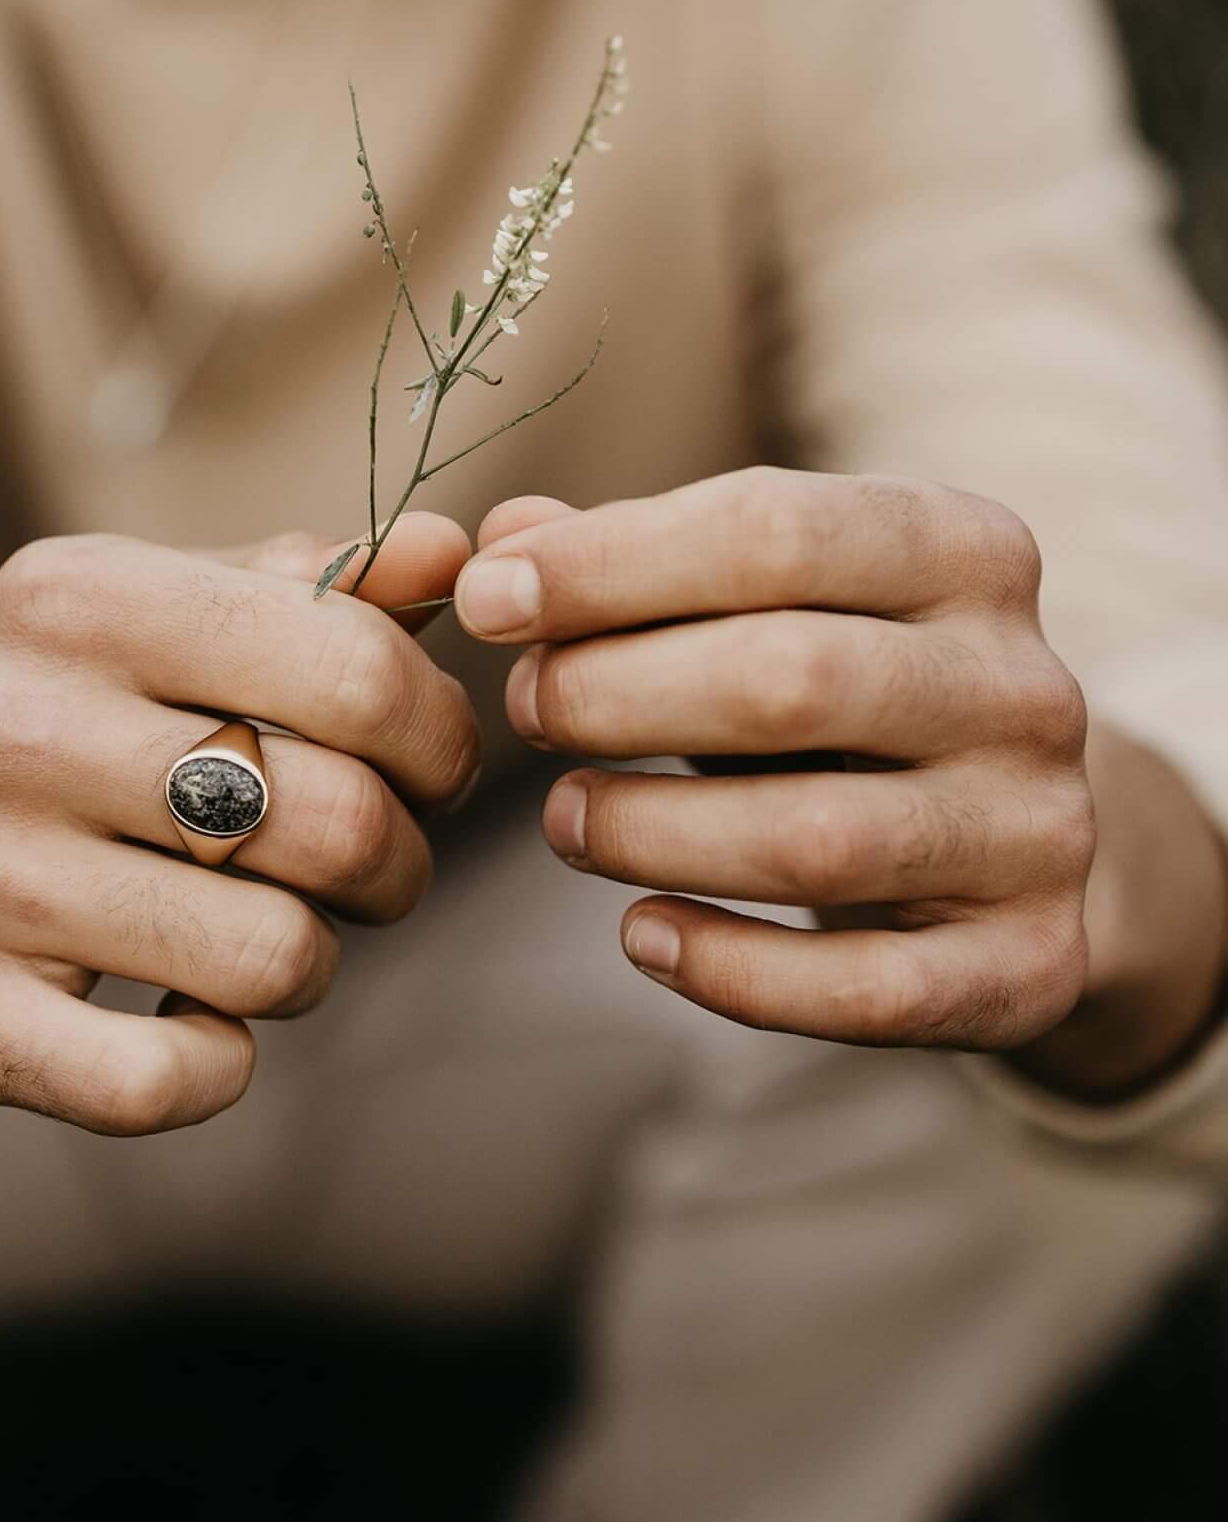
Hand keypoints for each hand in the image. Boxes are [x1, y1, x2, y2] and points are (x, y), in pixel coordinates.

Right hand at [0, 517, 477, 1130]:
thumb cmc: (13, 710)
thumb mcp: (126, 614)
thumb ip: (293, 588)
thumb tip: (450, 556)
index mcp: (79, 601)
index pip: (354, 669)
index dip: (437, 736)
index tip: (424, 768)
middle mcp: (14, 727)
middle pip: (336, 825)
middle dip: (395, 864)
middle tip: (368, 868)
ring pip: (275, 959)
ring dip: (308, 962)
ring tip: (264, 933)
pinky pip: (174, 1083)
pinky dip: (219, 1064)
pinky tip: (190, 1021)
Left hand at [452, 467, 1225, 1086]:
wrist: (1011, 837)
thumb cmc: (843, 696)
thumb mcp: (761, 604)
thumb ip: (633, 563)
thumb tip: (502, 535)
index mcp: (964, 550)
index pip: (776, 529)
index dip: (607, 564)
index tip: (483, 599)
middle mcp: (1021, 685)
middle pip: (790, 680)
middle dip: (616, 695)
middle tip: (528, 711)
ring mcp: (1038, 832)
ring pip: (816, 844)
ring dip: (651, 834)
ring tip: (565, 822)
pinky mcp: (1026, 965)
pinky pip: (865, 991)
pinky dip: (730, 972)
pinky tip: (642, 937)